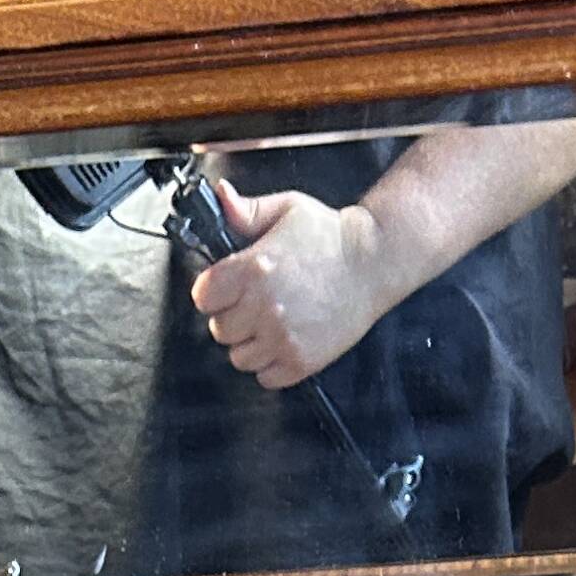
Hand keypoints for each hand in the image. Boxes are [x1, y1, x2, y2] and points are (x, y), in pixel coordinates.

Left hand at [188, 180, 396, 388]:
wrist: (373, 261)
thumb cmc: (330, 235)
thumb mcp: (287, 209)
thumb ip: (247, 211)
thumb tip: (220, 197)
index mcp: (253, 269)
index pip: (203, 297)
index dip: (213, 292)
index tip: (227, 288)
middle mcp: (264, 307)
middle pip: (219, 330)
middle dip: (233, 316)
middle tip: (258, 302)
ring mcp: (281, 338)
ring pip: (239, 358)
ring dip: (251, 343)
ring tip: (273, 321)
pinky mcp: (300, 361)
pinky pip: (265, 377)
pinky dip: (271, 364)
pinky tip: (286, 339)